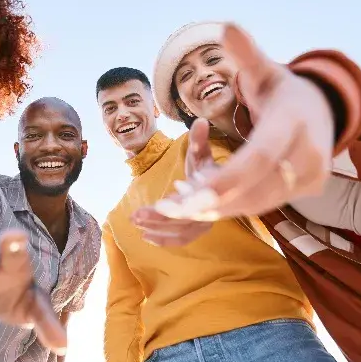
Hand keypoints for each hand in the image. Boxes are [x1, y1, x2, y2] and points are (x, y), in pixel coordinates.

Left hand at [134, 118, 215, 242]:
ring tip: (135, 223)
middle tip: (134, 216)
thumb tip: (201, 121)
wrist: (226, 185)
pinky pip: (183, 238)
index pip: (191, 204)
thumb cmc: (209, 167)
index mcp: (213, 193)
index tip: (152, 206)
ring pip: (182, 231)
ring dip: (157, 230)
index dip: (170, 208)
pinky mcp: (200, 229)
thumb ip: (200, 140)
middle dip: (158, 219)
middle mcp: (211, 211)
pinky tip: (145, 237)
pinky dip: (165, 240)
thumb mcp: (203, 153)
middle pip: (183, 220)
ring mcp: (206, 222)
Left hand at [155, 24, 334, 221]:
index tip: (193, 194)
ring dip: (217, 209)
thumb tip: (227, 27)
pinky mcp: (307, 190)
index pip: (260, 157)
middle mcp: (310, 154)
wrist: (324, 108)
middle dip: (212, 202)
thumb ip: (246, 53)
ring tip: (178, 207)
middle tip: (170, 208)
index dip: (227, 179)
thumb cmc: (281, 89)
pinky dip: (232, 207)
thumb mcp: (265, 69)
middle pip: (257, 189)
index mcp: (296, 121)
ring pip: (259, 203)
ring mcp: (312, 176)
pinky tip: (200, 206)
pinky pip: (264, 204)